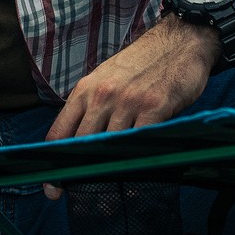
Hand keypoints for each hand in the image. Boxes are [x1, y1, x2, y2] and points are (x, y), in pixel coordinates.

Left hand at [41, 19, 216, 198]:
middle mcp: (102, 95)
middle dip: (78, 172)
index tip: (53, 186)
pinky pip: (140, 143)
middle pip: (81, 144)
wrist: (180, 41)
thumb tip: (81, 145)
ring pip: (109, 146)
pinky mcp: (154, 106)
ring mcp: (128, 101)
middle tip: (82, 193)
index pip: (60, 132)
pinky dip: (137, 163)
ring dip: (110, 171)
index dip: (54, 163)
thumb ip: (93, 108)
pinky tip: (136, 178)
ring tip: (111, 193)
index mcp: (86, 90)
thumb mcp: (107, 79)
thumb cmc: (143, 64)